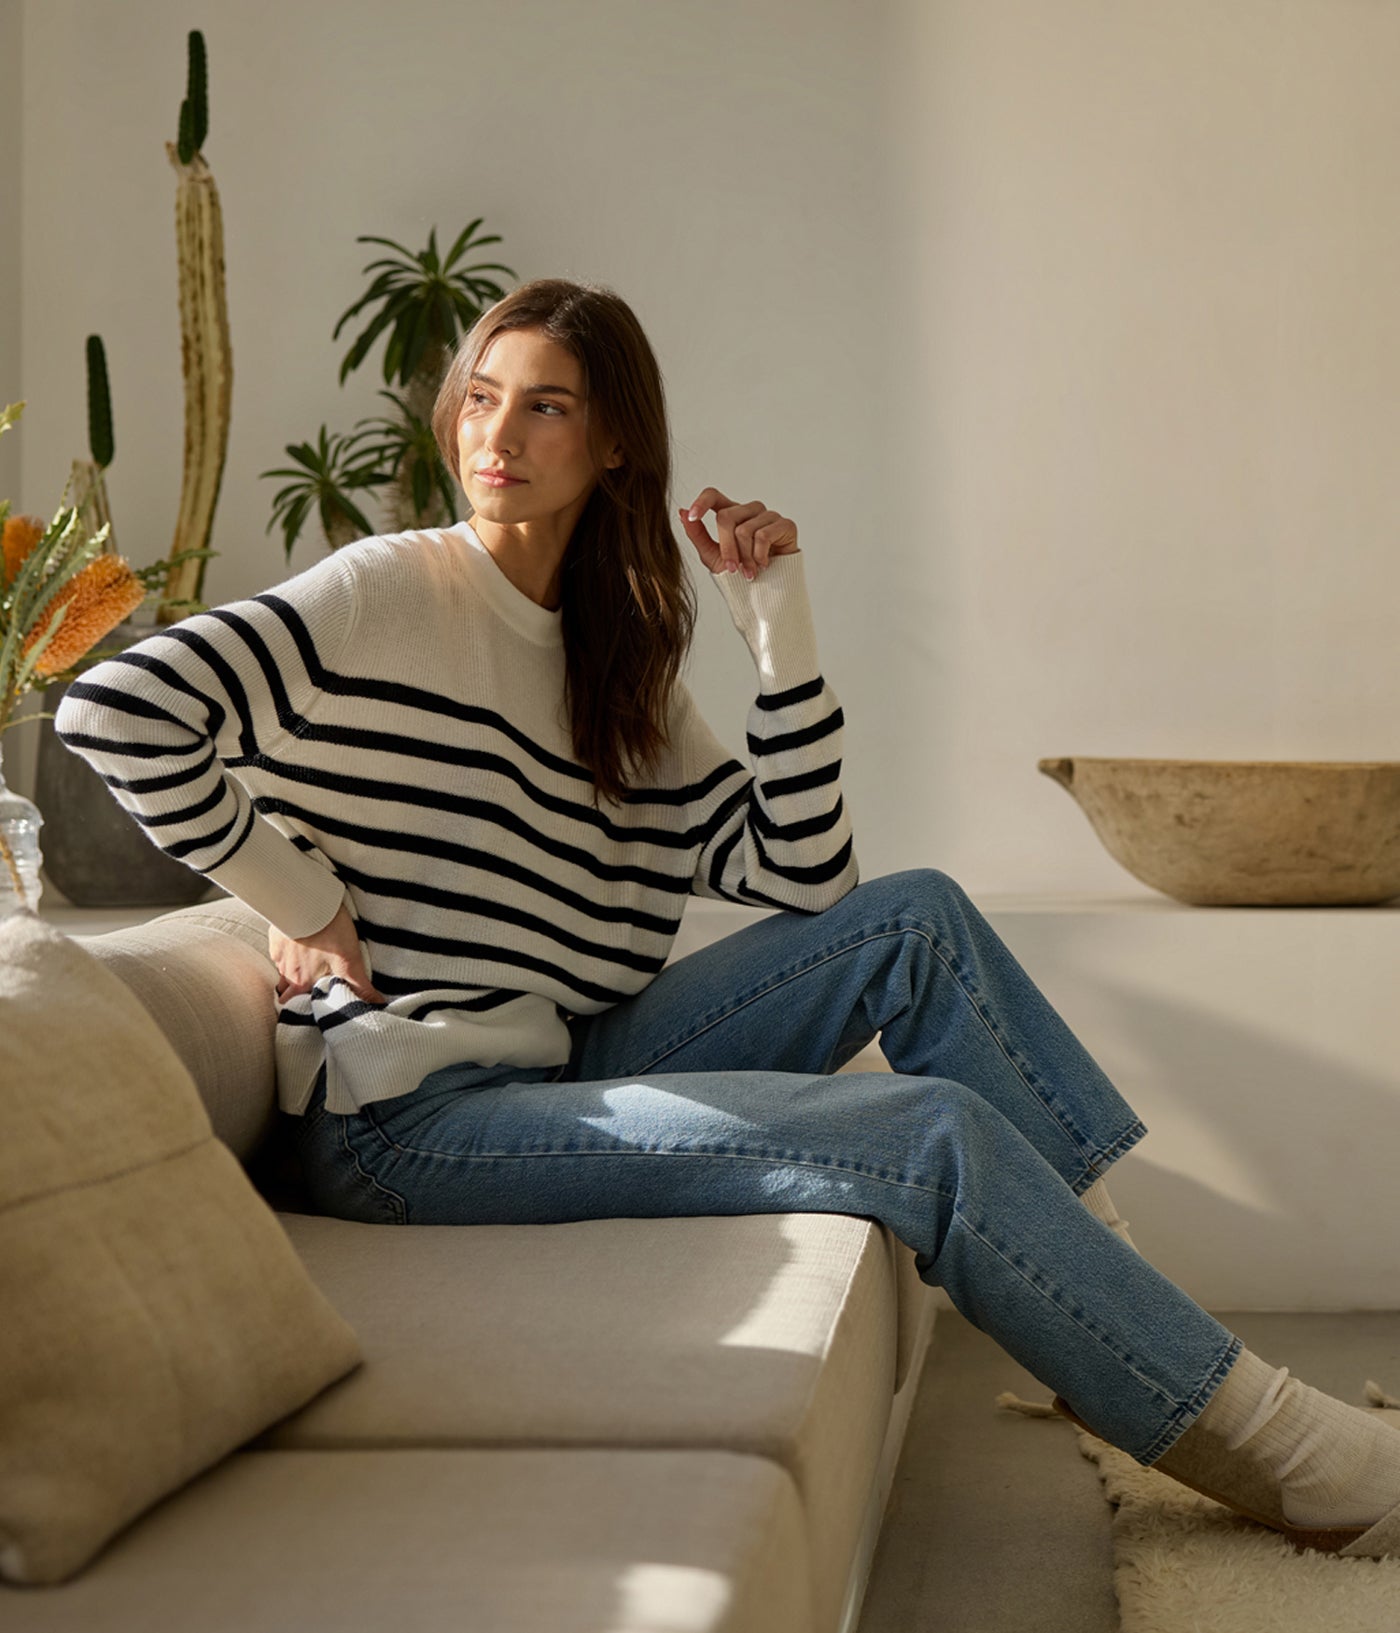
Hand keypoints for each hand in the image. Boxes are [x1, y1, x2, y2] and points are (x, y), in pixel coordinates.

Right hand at [268, 902, 385, 1005]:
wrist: (305, 901)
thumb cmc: (328, 931)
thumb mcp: (349, 961)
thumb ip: (360, 986)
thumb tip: (377, 1005)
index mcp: (302, 983)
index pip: (296, 1006)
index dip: (304, 1009)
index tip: (315, 1009)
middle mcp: (287, 973)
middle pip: (287, 992)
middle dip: (296, 994)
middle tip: (312, 991)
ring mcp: (279, 956)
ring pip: (283, 972)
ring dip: (293, 973)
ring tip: (308, 967)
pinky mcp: (276, 938)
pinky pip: (280, 952)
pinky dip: (289, 953)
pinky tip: (300, 946)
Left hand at [678, 488, 798, 580]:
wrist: (766, 594)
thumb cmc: (740, 574)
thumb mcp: (712, 556)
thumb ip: (697, 534)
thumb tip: (682, 512)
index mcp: (731, 513)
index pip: (713, 495)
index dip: (701, 502)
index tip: (692, 517)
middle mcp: (750, 510)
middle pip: (726, 517)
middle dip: (726, 548)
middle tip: (732, 569)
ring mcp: (768, 516)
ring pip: (745, 529)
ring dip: (745, 557)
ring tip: (750, 572)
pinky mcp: (786, 525)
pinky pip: (764, 535)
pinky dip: (760, 556)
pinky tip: (764, 564)